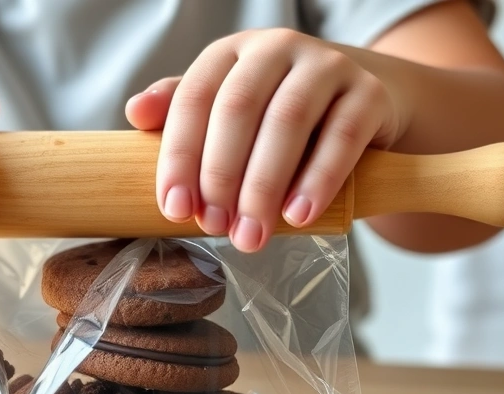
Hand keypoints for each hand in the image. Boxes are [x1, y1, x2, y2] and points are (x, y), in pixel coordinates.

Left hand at [127, 28, 404, 251]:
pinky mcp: (368, 93)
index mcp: (230, 53)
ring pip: (288, 120)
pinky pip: (341, 137)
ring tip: (251, 235)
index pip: (193, 98)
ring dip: (263, 185)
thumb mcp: (226, 113)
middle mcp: (276, 48)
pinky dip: (317, 180)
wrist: (360, 107)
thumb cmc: (275, 119)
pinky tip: (298, 217)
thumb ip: (181, 113)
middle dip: (220, 175)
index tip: (173, 210)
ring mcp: (326, 65)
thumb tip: (134, 113)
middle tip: (213, 228)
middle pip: (237, 107)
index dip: (179, 156)